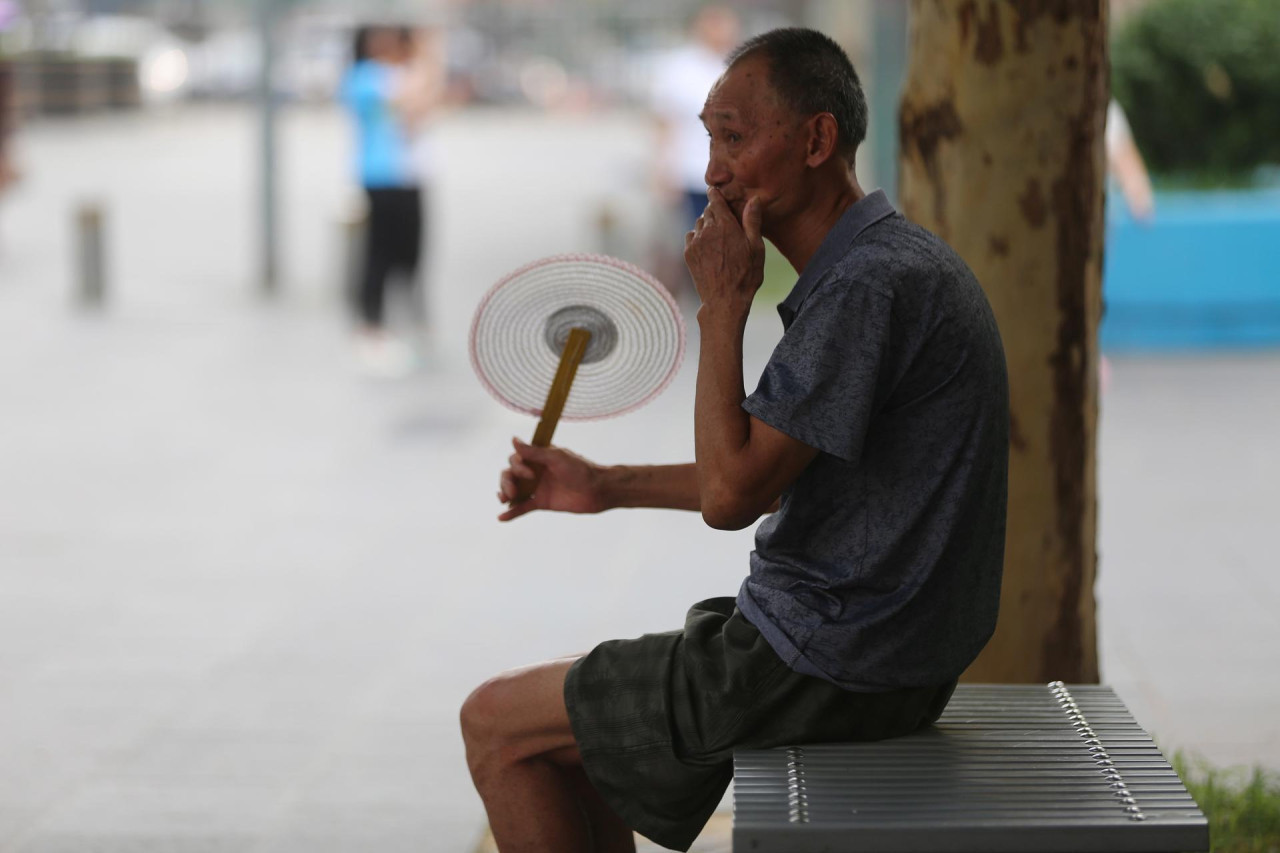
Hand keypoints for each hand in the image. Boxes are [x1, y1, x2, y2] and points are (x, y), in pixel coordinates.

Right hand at [497, 438, 608, 520]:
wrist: (598, 490)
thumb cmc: (581, 470)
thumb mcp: (557, 458)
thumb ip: (534, 452)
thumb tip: (513, 440)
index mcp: (538, 458)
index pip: (516, 460)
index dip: (517, 467)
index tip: (531, 474)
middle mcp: (535, 471)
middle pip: (510, 475)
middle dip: (506, 482)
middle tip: (512, 492)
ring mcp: (538, 488)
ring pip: (514, 490)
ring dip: (504, 493)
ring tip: (504, 499)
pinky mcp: (542, 503)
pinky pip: (523, 508)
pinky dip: (512, 512)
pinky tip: (501, 517)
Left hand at [683, 188, 764, 313]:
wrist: (725, 301)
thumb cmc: (746, 276)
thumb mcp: (756, 248)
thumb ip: (752, 221)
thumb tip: (754, 199)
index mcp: (726, 225)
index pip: (715, 199)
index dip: (716, 194)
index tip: (717, 192)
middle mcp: (708, 230)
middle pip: (707, 211)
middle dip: (715, 212)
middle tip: (726, 222)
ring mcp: (696, 242)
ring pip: (699, 223)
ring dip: (707, 225)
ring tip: (719, 237)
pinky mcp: (688, 253)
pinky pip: (691, 236)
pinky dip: (698, 237)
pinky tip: (709, 247)